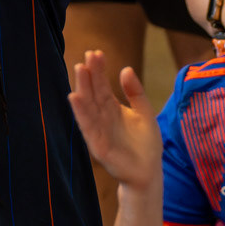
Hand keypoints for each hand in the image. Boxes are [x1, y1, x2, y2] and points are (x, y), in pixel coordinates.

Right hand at [68, 52, 162, 191]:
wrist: (149, 173)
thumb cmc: (146, 144)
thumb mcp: (145, 112)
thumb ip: (136, 92)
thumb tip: (125, 68)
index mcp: (112, 108)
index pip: (102, 86)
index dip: (99, 70)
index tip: (96, 52)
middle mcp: (102, 118)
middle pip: (93, 93)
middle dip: (89, 75)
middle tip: (86, 57)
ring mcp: (99, 131)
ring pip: (88, 107)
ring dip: (82, 89)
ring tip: (79, 70)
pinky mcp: (98, 146)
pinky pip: (88, 127)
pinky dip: (81, 113)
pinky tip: (75, 97)